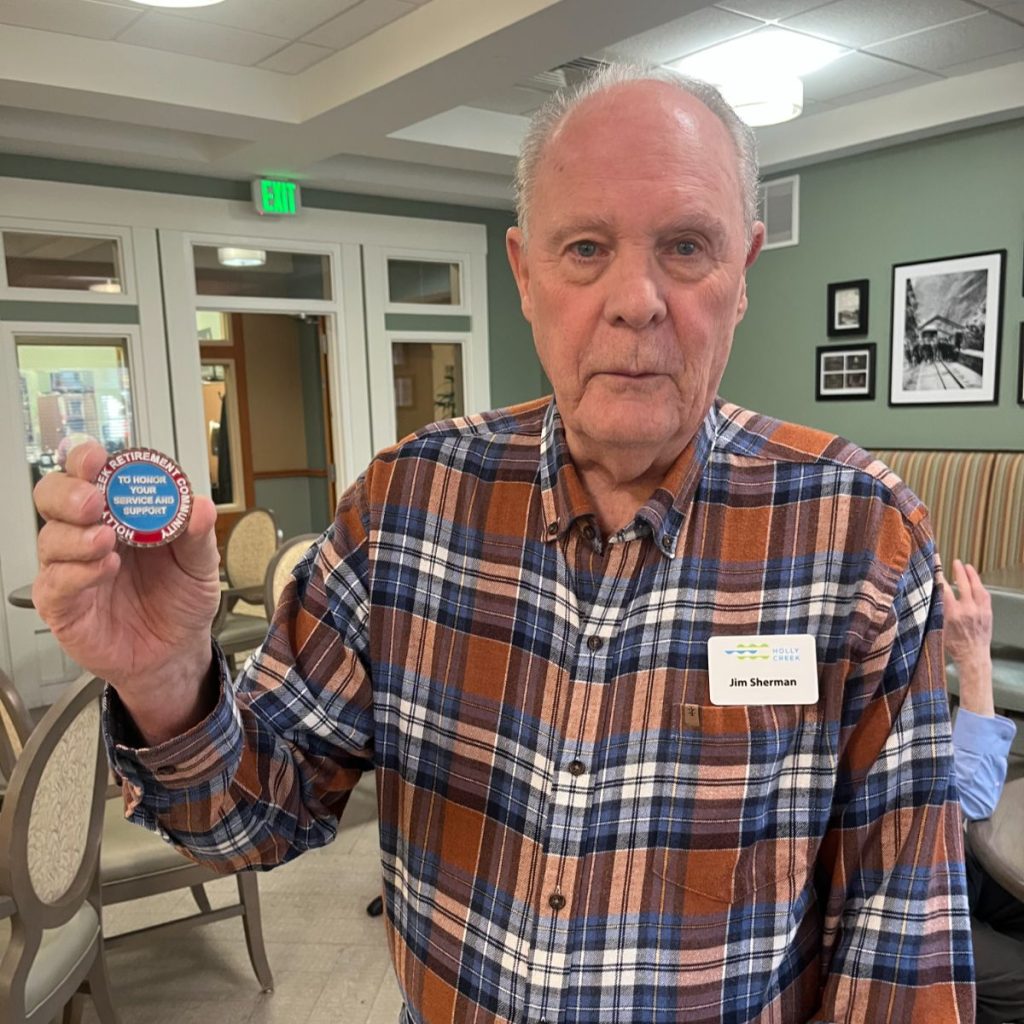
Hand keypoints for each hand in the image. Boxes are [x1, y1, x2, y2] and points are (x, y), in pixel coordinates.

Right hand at [33, 441, 222, 739]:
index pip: (90, 475)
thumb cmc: (181, 599)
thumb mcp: (201, 564)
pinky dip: (77, 573)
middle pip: (53, 497)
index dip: (86, 461)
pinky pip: (56, 583)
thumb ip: (199, 535)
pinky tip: (104, 569)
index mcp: (120, 513)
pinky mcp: (63, 604)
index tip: (96, 458)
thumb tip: (200, 505)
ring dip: (76, 535)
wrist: (176, 651)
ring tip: (106, 541)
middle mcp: (88, 533)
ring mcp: (71, 568)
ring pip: (50, 538)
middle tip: (94, 502)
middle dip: (69, 492)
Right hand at [941, 559, 993, 716]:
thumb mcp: (938, 628)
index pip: (946, 589)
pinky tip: (976, 582)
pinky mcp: (988, 614)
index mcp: (953, 614)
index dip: (940, 578)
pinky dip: (980, 587)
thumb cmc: (952, 645)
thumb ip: (936, 611)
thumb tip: (930, 596)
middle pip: (964, 584)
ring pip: (977, 588)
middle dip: (959, 571)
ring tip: (967, 566)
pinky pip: (985, 596)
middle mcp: (968, 610)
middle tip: (955, 562)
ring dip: (972, 576)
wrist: (973, 657)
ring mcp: (980, 611)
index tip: (936, 570)